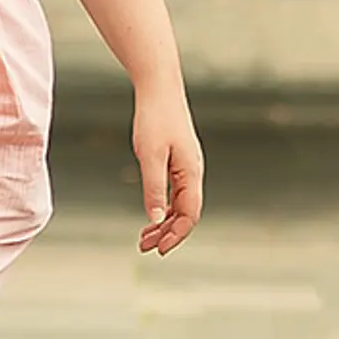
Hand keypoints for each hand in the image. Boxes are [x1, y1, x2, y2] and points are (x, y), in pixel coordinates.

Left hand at [132, 87, 202, 255]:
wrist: (159, 88)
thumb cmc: (155, 119)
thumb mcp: (150, 156)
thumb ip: (154, 188)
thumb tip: (156, 219)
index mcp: (191, 173)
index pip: (189, 214)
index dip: (176, 235)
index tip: (158, 249)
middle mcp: (193, 172)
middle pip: (185, 213)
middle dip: (167, 234)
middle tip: (145, 248)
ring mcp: (186, 166)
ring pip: (180, 204)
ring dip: (164, 223)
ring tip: (144, 238)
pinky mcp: (178, 160)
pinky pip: (175, 192)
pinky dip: (163, 206)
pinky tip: (151, 214)